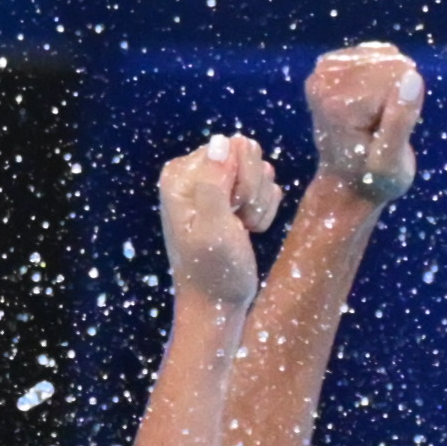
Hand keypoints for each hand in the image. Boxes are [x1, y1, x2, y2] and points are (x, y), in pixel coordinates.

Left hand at [156, 133, 278, 312]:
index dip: (242, 179)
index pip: (232, 147)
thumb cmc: (213, 271)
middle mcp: (194, 173)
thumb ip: (215, 182)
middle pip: (248, 153)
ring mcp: (215, 184)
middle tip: (236, 221)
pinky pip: (266, 186)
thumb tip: (221, 141)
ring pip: (260, 170)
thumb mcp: (213, 228)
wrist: (218, 303)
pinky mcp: (233, 197)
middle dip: (252, 190)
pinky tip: (248, 230)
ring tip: (240, 229)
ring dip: (259, 203)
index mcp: (180, 175)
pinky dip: (264, 210)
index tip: (231, 211)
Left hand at [301, 43, 422, 206]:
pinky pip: (377, 53)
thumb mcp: (391, 162)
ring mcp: (324, 70)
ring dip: (391, 85)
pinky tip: (374, 101)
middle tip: (380, 126)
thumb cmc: (372, 180)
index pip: (398, 76)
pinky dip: (384, 76)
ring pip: (387, 56)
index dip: (404, 105)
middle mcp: (323, 80)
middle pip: (391, 62)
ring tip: (376, 116)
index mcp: (337, 104)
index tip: (385, 134)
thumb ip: (401, 121)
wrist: (346, 184)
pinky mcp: (330, 65)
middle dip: (396, 92)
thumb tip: (412, 76)